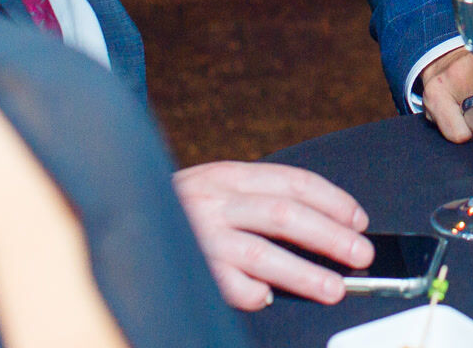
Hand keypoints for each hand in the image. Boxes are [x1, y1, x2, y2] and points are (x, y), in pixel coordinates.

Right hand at [171, 161, 370, 310]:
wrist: (113, 212)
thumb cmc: (177, 208)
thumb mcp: (217, 188)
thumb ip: (257, 201)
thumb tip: (318, 226)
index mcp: (229, 175)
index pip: (293, 182)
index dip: (332, 201)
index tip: (358, 220)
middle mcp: (215, 200)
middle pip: (285, 215)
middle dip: (330, 236)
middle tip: (360, 254)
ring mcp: (198, 234)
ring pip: (261, 252)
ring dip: (303, 273)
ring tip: (332, 287)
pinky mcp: (184, 265)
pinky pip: (225, 283)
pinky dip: (250, 291)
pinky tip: (266, 297)